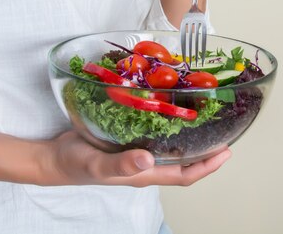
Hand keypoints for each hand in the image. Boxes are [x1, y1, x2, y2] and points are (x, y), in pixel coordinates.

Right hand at [40, 130, 231, 186]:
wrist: (55, 157)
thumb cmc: (75, 164)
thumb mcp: (97, 164)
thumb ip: (122, 164)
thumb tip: (148, 160)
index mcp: (145, 173)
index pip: (184, 175)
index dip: (207, 166)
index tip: (227, 153)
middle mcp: (146, 163)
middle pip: (184, 161)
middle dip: (206, 151)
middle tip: (224, 130)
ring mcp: (138, 151)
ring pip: (172, 147)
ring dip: (190, 136)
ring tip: (205, 118)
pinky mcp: (129, 138)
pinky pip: (156, 133)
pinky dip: (169, 124)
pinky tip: (172, 108)